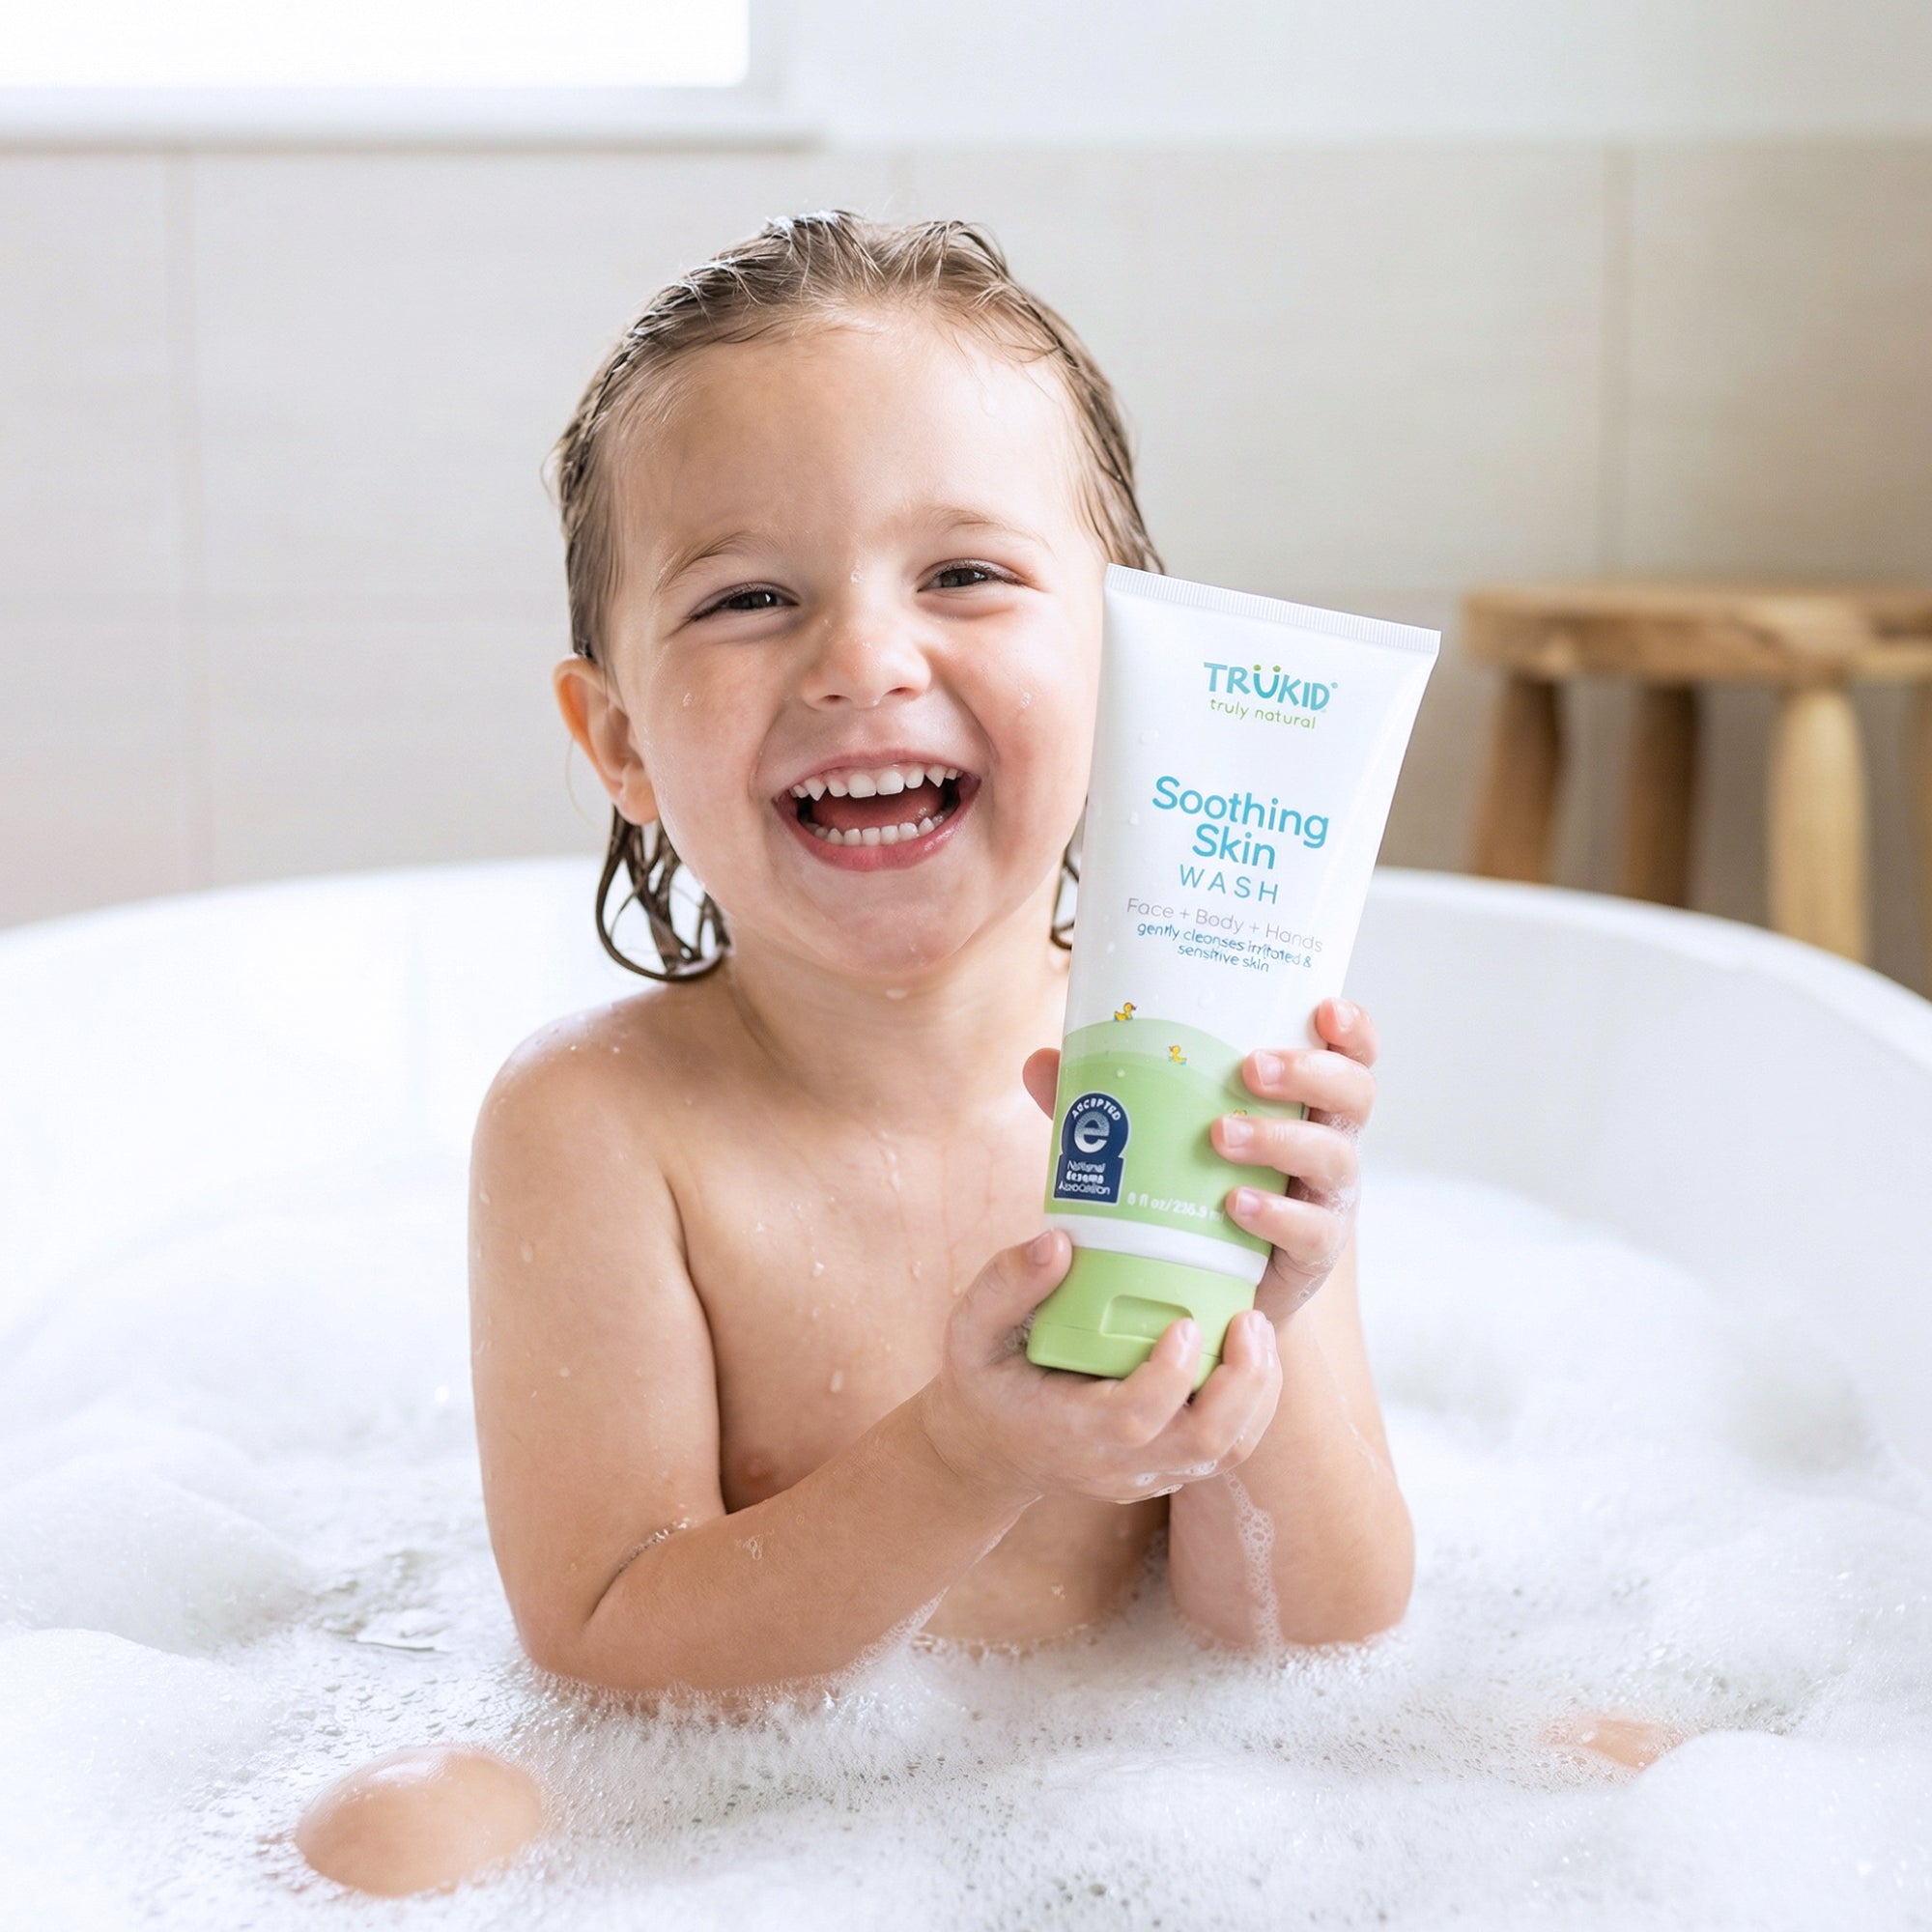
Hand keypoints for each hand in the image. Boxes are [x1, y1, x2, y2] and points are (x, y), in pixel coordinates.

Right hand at [916, 1228, 1281, 1506]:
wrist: (989, 1449)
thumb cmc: (986, 1379)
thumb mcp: (973, 1328)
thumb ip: (1006, 1285)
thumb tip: (1056, 1242)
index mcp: (1068, 1430)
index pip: (1136, 1418)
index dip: (1171, 1376)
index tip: (1186, 1322)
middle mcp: (1115, 1463)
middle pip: (1203, 1443)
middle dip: (1242, 1382)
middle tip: (1248, 1318)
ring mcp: (1145, 1474)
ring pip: (1225, 1451)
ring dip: (1256, 1392)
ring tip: (1256, 1329)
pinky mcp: (1165, 1470)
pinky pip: (1224, 1450)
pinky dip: (1250, 1404)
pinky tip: (1250, 1354)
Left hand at [1021, 999, 1373, 1327]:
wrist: (1206, 1291)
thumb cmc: (1189, 1190)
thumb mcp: (1150, 1134)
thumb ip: (1104, 1098)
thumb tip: (1041, 1061)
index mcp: (1300, 1099)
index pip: (1347, 1052)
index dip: (1349, 1027)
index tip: (1324, 1007)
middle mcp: (1326, 1141)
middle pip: (1354, 1094)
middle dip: (1311, 1072)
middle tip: (1250, 1067)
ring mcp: (1324, 1200)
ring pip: (1334, 1157)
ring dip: (1282, 1137)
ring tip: (1221, 1134)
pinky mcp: (1311, 1255)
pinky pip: (1311, 1231)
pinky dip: (1275, 1214)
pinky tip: (1234, 1204)